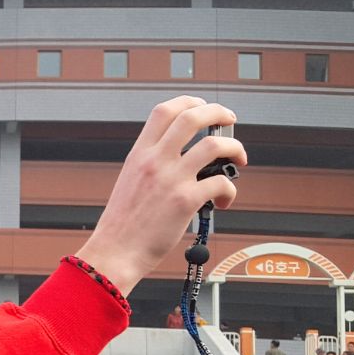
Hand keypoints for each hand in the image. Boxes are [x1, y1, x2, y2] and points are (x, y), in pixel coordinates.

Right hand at [74, 96, 244, 294]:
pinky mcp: (185, 200)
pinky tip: (223, 201)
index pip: (164, 111)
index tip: (202, 107)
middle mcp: (154, 160)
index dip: (188, 102)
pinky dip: (230, 190)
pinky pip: (221, 184)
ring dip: (235, 148)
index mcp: (139, 154)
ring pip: (214, 145)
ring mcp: (171, 179)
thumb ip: (152, 165)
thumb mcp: (130, 181)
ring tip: (239, 159)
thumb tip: (182, 157)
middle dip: (218, 112)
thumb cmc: (122, 224)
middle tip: (229, 119)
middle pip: (192, 117)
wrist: (114, 252)